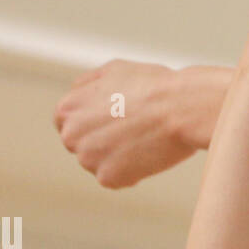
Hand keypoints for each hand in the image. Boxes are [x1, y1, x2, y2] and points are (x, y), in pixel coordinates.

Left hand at [53, 59, 197, 188]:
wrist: (182, 108)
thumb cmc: (154, 86)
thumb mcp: (114, 70)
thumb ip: (86, 84)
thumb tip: (77, 94)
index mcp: (67, 109)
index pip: (66, 123)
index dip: (92, 121)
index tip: (113, 121)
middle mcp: (70, 136)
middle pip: (81, 145)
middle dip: (102, 141)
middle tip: (133, 130)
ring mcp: (88, 159)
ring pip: (99, 163)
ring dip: (118, 156)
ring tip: (145, 138)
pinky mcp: (108, 178)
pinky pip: (118, 178)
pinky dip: (132, 171)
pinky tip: (148, 153)